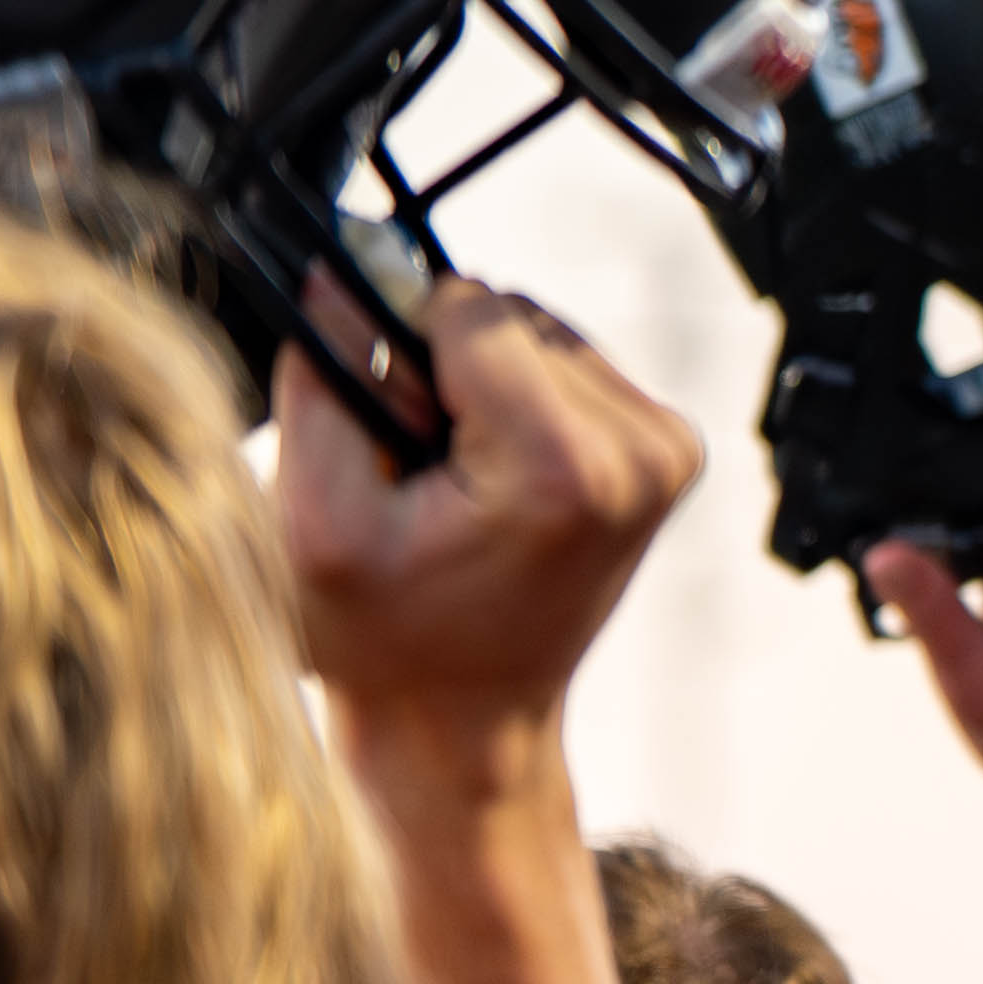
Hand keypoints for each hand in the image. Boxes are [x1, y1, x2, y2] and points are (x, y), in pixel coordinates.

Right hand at [278, 281, 704, 766]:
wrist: (466, 718)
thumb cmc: (388, 643)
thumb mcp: (316, 522)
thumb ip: (325, 384)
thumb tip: (343, 265)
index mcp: (566, 466)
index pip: (467, 307)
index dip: (399, 354)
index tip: (391, 436)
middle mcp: (643, 448)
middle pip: (508, 315)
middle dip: (443, 373)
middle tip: (420, 473)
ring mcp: (667, 449)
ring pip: (537, 334)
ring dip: (478, 389)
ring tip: (453, 485)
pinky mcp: (666, 447)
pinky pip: (567, 366)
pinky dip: (517, 407)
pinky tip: (493, 483)